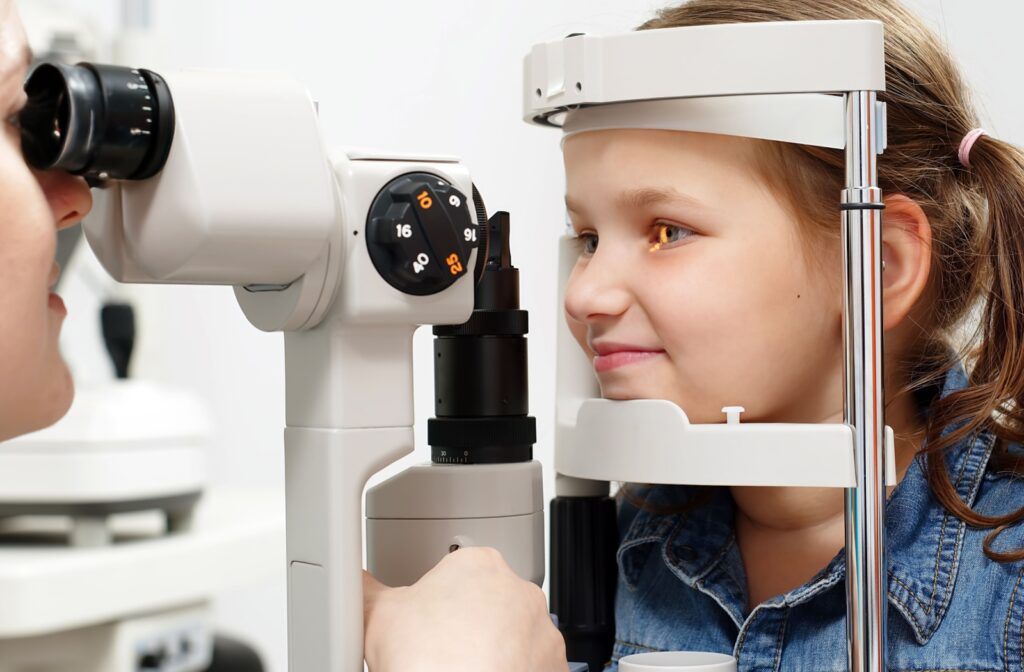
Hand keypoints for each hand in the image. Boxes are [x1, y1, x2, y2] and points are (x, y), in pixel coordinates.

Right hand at [363, 547, 566, 671]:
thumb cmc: (429, 661)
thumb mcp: (378, 616)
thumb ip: (365, 588)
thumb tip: (351, 578)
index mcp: (478, 564)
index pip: (453, 576)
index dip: (432, 605)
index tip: (423, 628)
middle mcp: (519, 591)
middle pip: (486, 604)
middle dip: (465, 626)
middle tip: (438, 653)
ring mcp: (542, 631)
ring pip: (513, 636)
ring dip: (494, 650)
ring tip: (462, 669)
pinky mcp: (555, 666)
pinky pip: (532, 665)